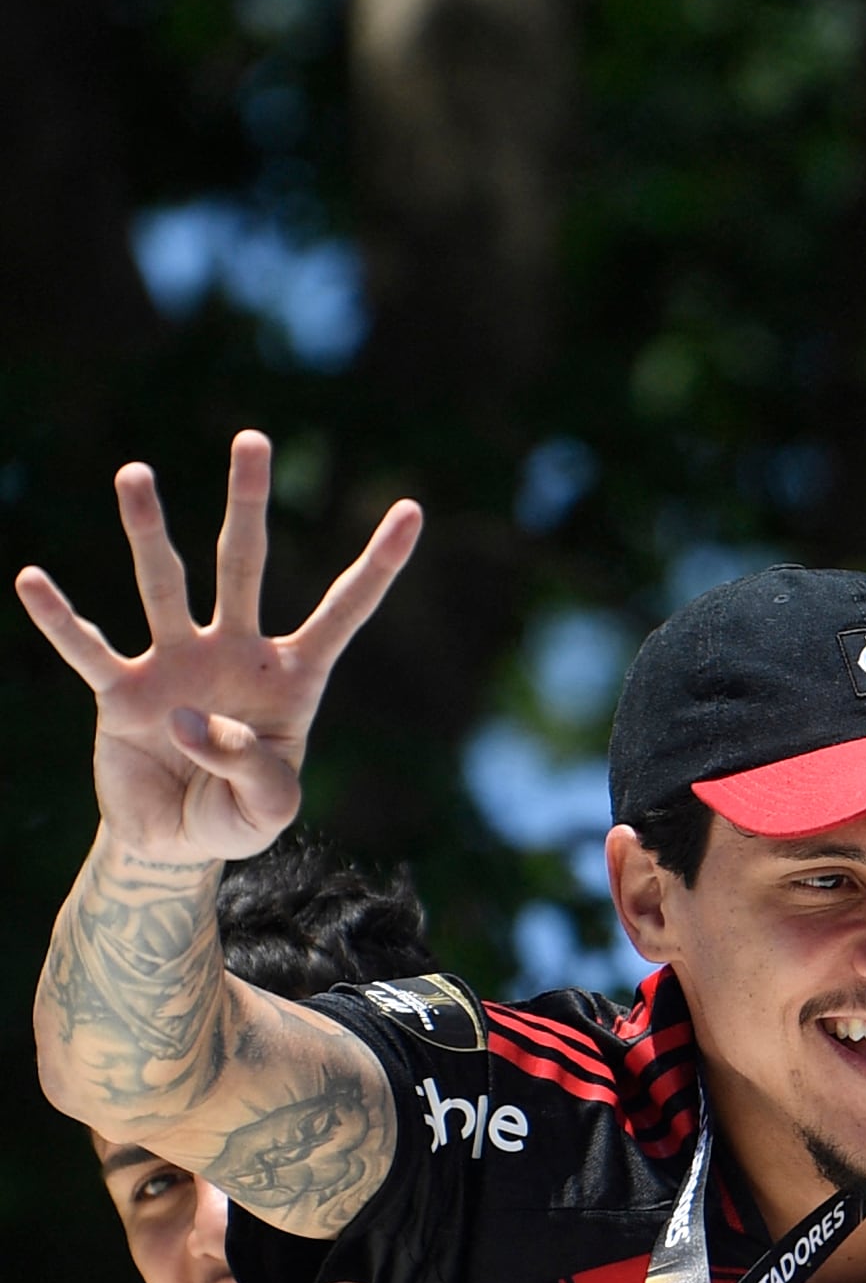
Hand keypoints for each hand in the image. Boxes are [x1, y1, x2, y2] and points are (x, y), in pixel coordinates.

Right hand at [14, 431, 421, 864]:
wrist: (176, 843)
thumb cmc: (238, 815)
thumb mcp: (268, 808)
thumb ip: (251, 767)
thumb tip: (189, 716)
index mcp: (291, 676)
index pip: (343, 610)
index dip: (378, 564)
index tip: (411, 509)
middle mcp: (233, 653)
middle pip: (242, 564)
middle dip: (247, 503)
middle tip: (253, 439)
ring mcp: (174, 665)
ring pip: (164, 585)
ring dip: (148, 531)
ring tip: (137, 473)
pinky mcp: (121, 694)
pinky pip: (87, 650)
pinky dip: (61, 619)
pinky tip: (33, 580)